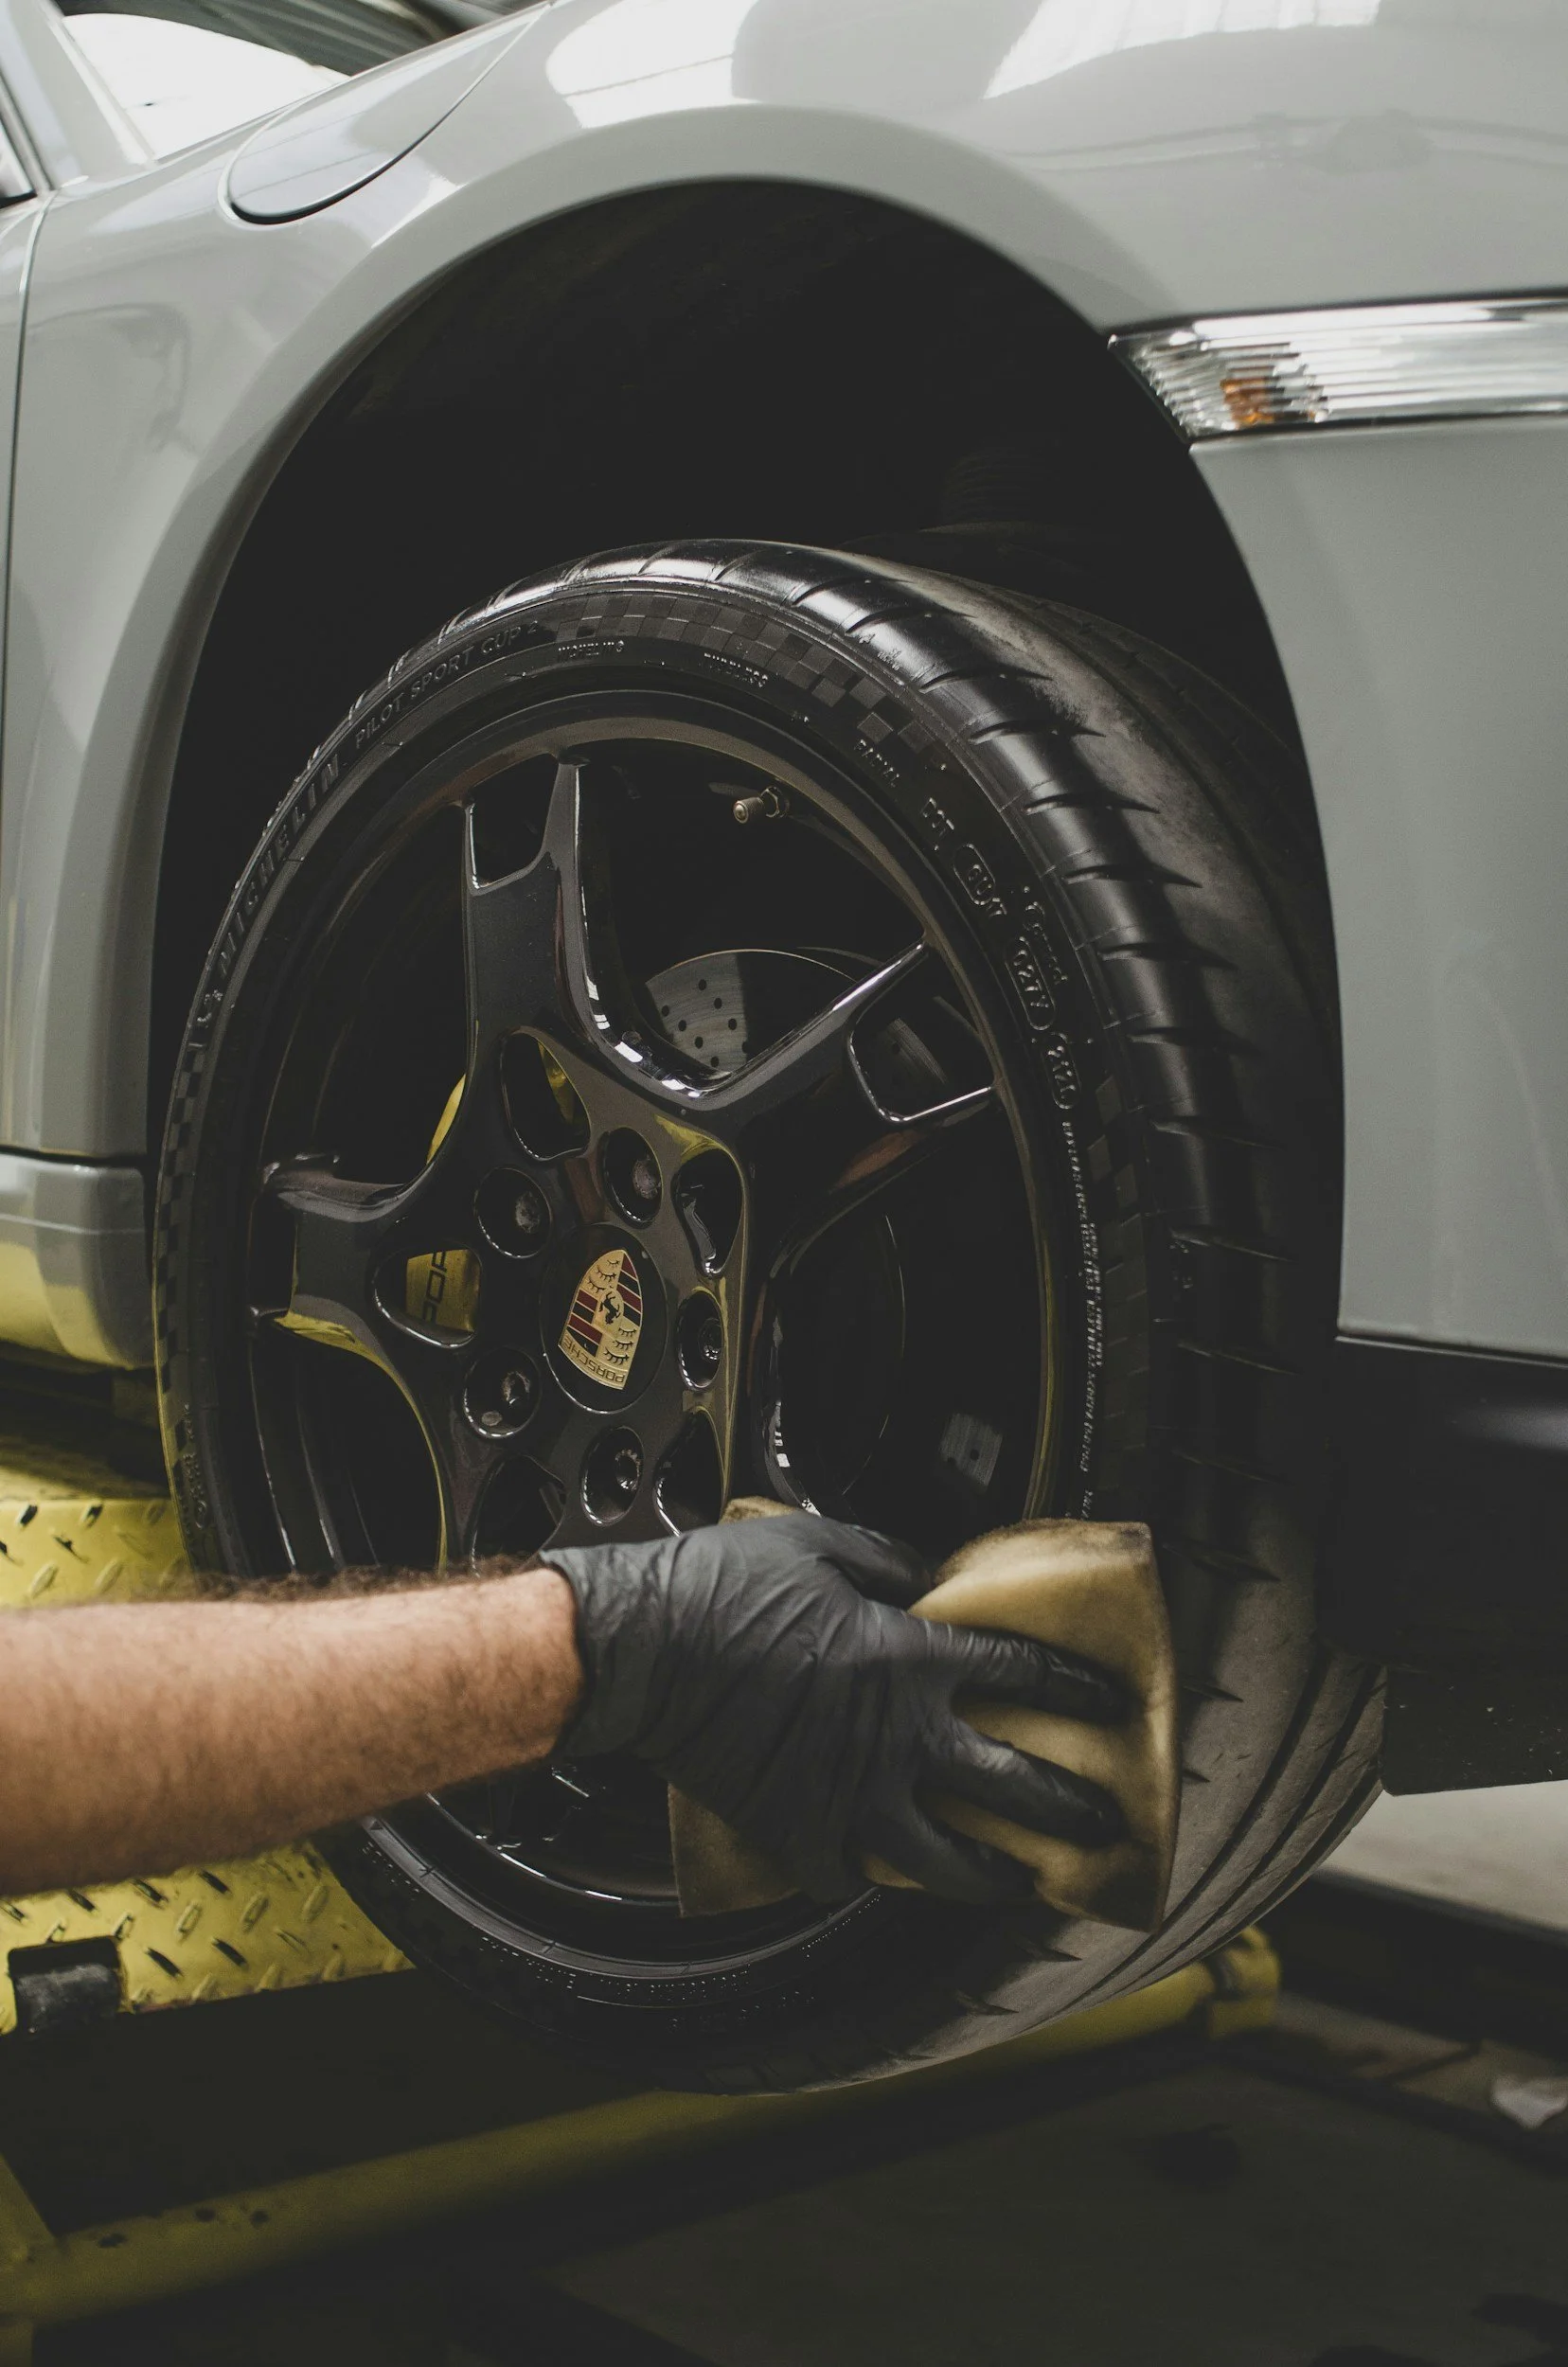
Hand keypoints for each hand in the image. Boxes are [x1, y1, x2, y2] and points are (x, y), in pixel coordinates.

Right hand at [540, 1513, 1126, 1906]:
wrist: (642, 1649)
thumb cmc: (721, 1587)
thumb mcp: (820, 1545)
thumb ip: (890, 1562)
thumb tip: (930, 1579)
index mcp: (908, 1658)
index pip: (1021, 1672)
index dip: (1075, 1686)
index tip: (1109, 1703)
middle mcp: (896, 1737)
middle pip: (1012, 1786)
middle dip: (1071, 1808)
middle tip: (1103, 1822)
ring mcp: (850, 1797)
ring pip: (947, 1862)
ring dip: (994, 1877)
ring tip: (1020, 1883)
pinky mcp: (798, 1836)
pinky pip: (852, 1876)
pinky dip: (872, 1879)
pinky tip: (886, 1877)